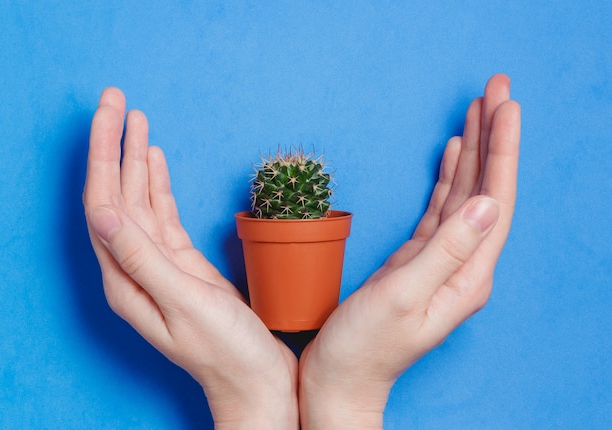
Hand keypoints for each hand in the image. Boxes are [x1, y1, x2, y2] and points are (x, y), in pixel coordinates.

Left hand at [83, 88, 298, 428]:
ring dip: (134, 158)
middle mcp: (134, 270)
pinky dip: (157, 184)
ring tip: (135, 119)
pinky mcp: (182, 264)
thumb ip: (144, 260)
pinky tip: (154, 160)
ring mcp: (158, 266)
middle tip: (117, 99)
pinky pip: (162, 215)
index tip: (111, 113)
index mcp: (126, 279)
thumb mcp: (187, 304)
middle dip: (114, 145)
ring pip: (138, 201)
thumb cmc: (227, 352)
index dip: (104, 155)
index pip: (104, 204)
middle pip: (116, 195)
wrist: (257, 380)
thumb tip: (104, 215)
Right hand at [299, 74, 520, 428]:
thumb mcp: (402, 297)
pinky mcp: (417, 259)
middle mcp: (463, 266)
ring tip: (479, 111)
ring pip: (465, 194)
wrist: (339, 377)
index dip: (502, 151)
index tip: (506, 107)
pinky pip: (441, 208)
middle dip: (493, 138)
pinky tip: (454, 154)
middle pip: (486, 190)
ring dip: (474, 151)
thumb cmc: (364, 348)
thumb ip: (445, 251)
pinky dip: (450, 177)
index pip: (495, 201)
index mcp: (468, 276)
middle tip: (494, 90)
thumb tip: (486, 204)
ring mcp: (441, 261)